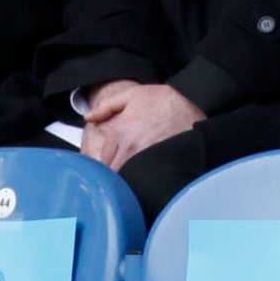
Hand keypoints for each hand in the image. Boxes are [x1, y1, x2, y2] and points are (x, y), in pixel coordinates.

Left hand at [81, 83, 204, 171]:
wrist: (191, 102)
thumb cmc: (162, 99)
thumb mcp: (131, 95)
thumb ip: (106, 107)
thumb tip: (88, 118)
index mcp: (120, 133)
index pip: (101, 161)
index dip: (102, 167)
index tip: (104, 171)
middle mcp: (131, 148)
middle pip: (112, 175)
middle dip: (111, 179)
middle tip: (113, 182)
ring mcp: (146, 157)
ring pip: (127, 180)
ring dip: (125, 183)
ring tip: (127, 184)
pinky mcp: (161, 163)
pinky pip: (145, 180)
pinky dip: (142, 183)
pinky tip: (143, 182)